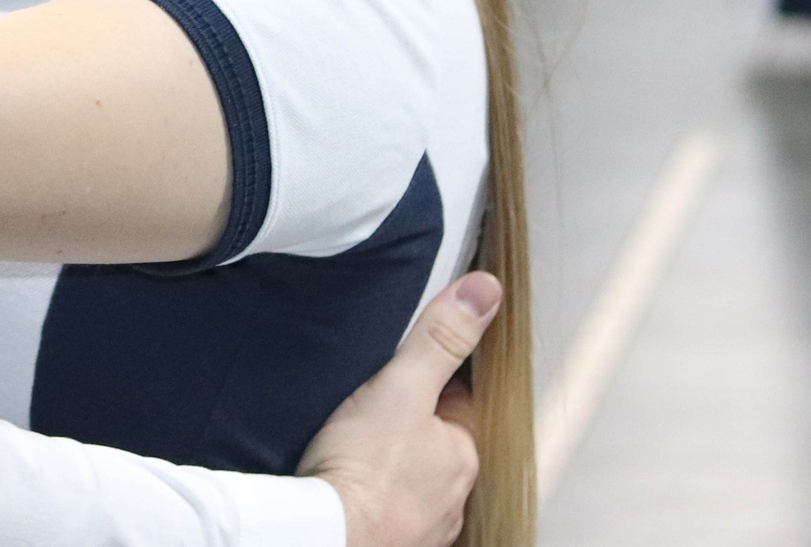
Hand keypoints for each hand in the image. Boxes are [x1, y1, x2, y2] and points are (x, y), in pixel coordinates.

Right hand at [300, 272, 499, 546]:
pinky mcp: (391, 540)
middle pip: (434, 445)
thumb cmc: (363, 472)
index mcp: (462, 453)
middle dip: (408, 428)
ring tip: (354, 447)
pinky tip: (351, 484)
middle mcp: (453, 495)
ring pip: (413, 481)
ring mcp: (425, 524)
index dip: (428, 383)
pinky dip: (375, 497)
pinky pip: (390, 511)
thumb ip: (439, 339)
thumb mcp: (400, 386)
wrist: (325, 536)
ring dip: (391, 466)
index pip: (456, 405)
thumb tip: (485, 290)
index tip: (399, 375)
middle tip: (367, 410)